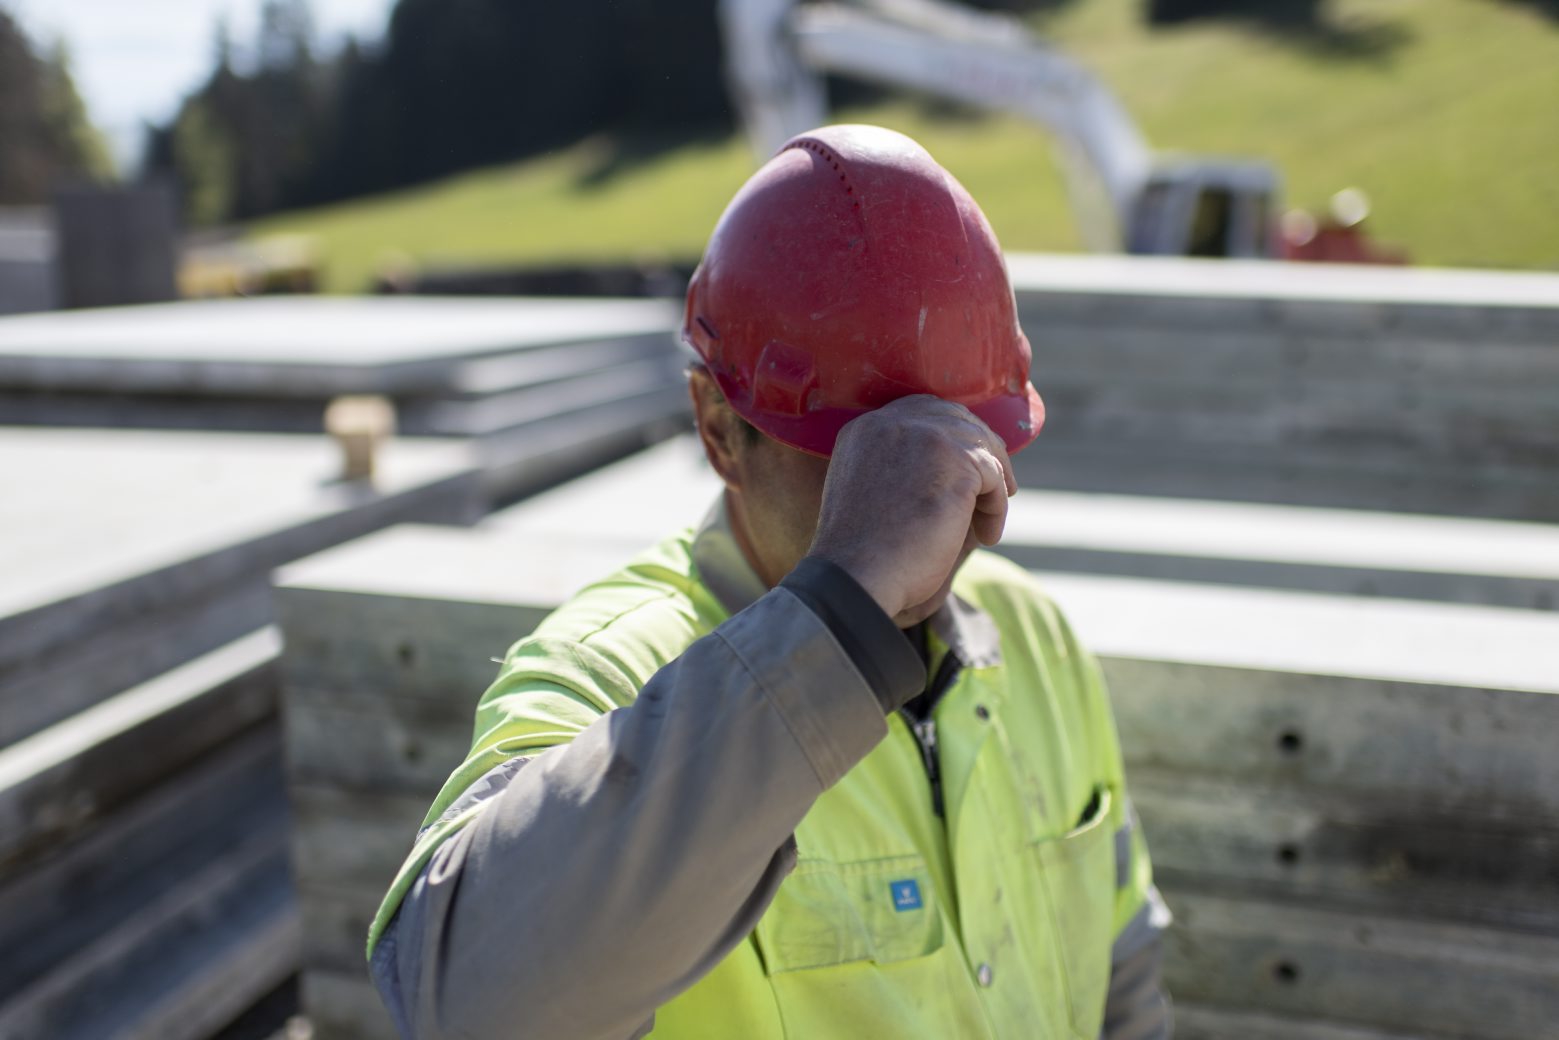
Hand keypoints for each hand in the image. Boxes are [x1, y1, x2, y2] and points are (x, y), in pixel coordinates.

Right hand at [808, 396, 1016, 626]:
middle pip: (957, 419)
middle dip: (980, 453)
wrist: (856, 576)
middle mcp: (892, 422)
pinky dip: (996, 508)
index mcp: (865, 428)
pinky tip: (986, 536)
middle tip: (995, 489)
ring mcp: (925, 436)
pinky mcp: (955, 460)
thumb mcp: (871, 493)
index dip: (952, 438)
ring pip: (980, 446)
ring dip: (991, 486)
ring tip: (988, 522)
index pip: (923, 412)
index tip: (967, 470)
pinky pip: (994, 476)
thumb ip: (901, 468)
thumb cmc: (863, 554)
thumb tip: (959, 464)